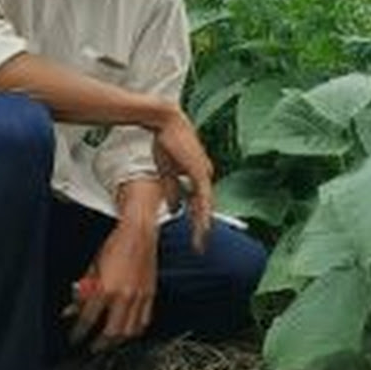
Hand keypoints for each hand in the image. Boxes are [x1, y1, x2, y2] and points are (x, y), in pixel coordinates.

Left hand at [67, 218, 157, 352]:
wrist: (138, 233)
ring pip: (129, 331)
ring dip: (117, 340)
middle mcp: (123, 295)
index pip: (88, 318)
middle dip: (99, 343)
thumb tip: (71, 309)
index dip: (79, 332)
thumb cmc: (115, 244)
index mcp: (106, 287)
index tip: (74, 338)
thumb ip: (83, 291)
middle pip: (110, 331)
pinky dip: (135, 331)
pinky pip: (144, 321)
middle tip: (91, 347)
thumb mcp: (92, 266)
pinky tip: (128, 331)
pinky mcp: (150, 295)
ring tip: (108, 342)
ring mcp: (139, 297)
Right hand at [151, 108, 213, 252]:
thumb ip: (171, 192)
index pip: (198, 202)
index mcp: (197, 175)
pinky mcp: (200, 172)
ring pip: (205, 205)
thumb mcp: (166, 171)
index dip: (196, 220)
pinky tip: (202, 226)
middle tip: (200, 247)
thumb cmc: (166, 142)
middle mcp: (204, 175)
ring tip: (201, 242)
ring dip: (203, 225)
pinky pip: (202, 197)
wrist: (166, 122)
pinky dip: (202, 213)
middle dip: (201, 228)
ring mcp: (204, 173)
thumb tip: (173, 210)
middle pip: (204, 206)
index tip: (195, 235)